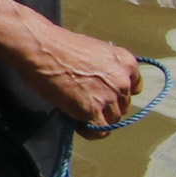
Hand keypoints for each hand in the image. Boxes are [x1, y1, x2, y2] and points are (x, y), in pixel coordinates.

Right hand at [17, 24, 146, 130]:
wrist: (41, 49)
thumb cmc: (59, 46)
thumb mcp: (94, 51)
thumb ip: (105, 68)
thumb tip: (99, 83)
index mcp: (125, 62)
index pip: (134, 87)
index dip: (118, 92)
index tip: (107, 94)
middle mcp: (122, 81)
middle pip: (123, 105)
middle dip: (107, 105)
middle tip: (87, 102)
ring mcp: (109, 97)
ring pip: (112, 119)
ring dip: (97, 117)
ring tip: (79, 111)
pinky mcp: (92, 111)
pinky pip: (100, 131)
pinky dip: (90, 130)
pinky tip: (79, 124)